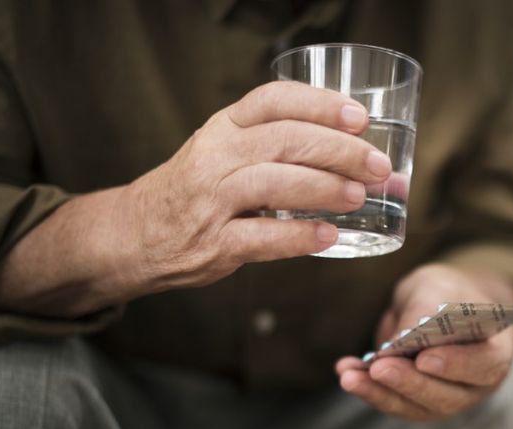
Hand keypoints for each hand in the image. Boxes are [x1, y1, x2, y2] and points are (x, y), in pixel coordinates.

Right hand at [120, 80, 392, 294]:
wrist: (135, 234)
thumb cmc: (198, 192)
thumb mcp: (226, 152)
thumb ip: (279, 149)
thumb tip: (360, 159)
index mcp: (224, 127)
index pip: (273, 100)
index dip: (319, 104)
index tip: (359, 116)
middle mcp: (217, 156)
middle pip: (284, 140)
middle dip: (338, 150)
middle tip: (377, 165)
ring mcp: (211, 200)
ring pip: (273, 183)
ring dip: (323, 188)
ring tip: (359, 196)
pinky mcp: (213, 243)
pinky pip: (260, 237)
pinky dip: (298, 236)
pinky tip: (328, 235)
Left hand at [335, 264, 512, 420]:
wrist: (441, 305)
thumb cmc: (447, 293)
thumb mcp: (437, 285)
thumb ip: (425, 307)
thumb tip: (402, 337)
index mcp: (498, 350)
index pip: (484, 364)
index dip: (456, 364)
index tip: (424, 358)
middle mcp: (477, 383)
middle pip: (447, 395)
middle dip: (410, 383)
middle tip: (379, 367)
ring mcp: (449, 399)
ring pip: (417, 406)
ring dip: (380, 392)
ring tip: (349, 376)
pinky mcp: (420, 405)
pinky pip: (395, 403)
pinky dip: (368, 389)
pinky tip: (346, 372)